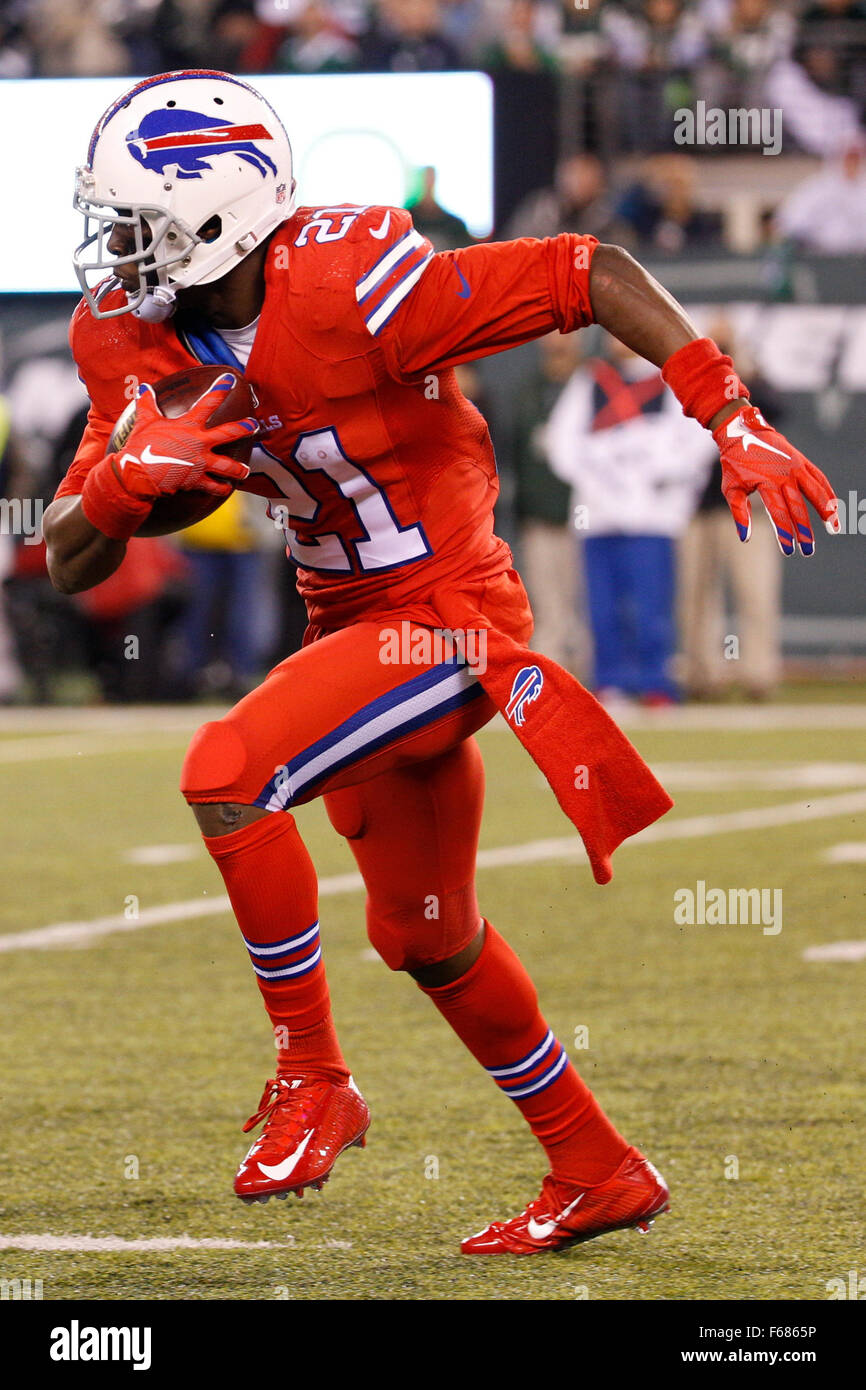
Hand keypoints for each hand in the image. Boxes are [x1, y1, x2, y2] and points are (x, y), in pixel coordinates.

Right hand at [117, 373, 255, 498]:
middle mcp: (200, 443)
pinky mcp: (197, 480)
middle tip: (254, 426)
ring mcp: (201, 463)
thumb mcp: (145, 421)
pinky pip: (214, 486)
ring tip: (245, 471)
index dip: (220, 389)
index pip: (208, 403)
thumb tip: (143, 387)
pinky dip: (222, 488)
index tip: (230, 380)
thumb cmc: (141, 446)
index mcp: (189, 426)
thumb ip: (147, 403)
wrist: (139, 473)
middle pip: (229, 433)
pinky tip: (227, 488)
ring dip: (239, 469)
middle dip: (244, 428)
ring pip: (228, 466)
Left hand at [714, 404, 838, 555]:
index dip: (785, 533)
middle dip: (804, 530)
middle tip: (808, 551)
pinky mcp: (802, 461)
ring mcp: (796, 466)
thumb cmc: (734, 464)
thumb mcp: (730, 488)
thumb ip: (738, 513)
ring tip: (834, 528)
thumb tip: (745, 538)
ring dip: (826, 510)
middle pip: (798, 507)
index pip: (778, 513)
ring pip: (816, 491)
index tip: (789, 550)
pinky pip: (819, 478)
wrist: (744, 431)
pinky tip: (833, 508)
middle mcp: (784, 474)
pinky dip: (827, 493)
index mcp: (766, 482)